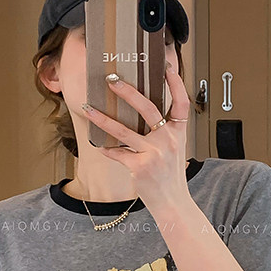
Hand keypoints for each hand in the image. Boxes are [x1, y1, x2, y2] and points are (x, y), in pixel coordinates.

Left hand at [81, 62, 191, 215]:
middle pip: (148, 108)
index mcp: (179, 133)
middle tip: (112, 79)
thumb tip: (143, 112)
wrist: (173, 202)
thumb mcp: (175, 149)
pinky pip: (117, 153)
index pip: (181, 102)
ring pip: (123, 130)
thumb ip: (165, 131)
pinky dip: (106, 149)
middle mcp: (168, 140)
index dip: (176, 84)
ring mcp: (154, 153)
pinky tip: (98, 144)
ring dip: (102, 118)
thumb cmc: (171, 175)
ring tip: (88, 108)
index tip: (166, 67)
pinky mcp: (139, 167)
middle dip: (128, 91)